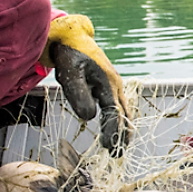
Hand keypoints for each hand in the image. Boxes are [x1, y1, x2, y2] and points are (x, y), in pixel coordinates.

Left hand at [39, 15, 130, 155]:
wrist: (70, 36)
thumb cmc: (68, 55)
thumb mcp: (70, 75)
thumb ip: (78, 95)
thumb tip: (89, 117)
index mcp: (108, 82)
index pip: (114, 112)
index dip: (112, 131)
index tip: (107, 147)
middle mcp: (115, 83)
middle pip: (124, 113)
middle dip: (122, 134)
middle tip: (117, 155)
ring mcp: (113, 83)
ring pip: (123, 109)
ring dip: (122, 128)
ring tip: (117, 146)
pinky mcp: (107, 84)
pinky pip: (116, 105)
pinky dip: (117, 119)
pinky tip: (112, 129)